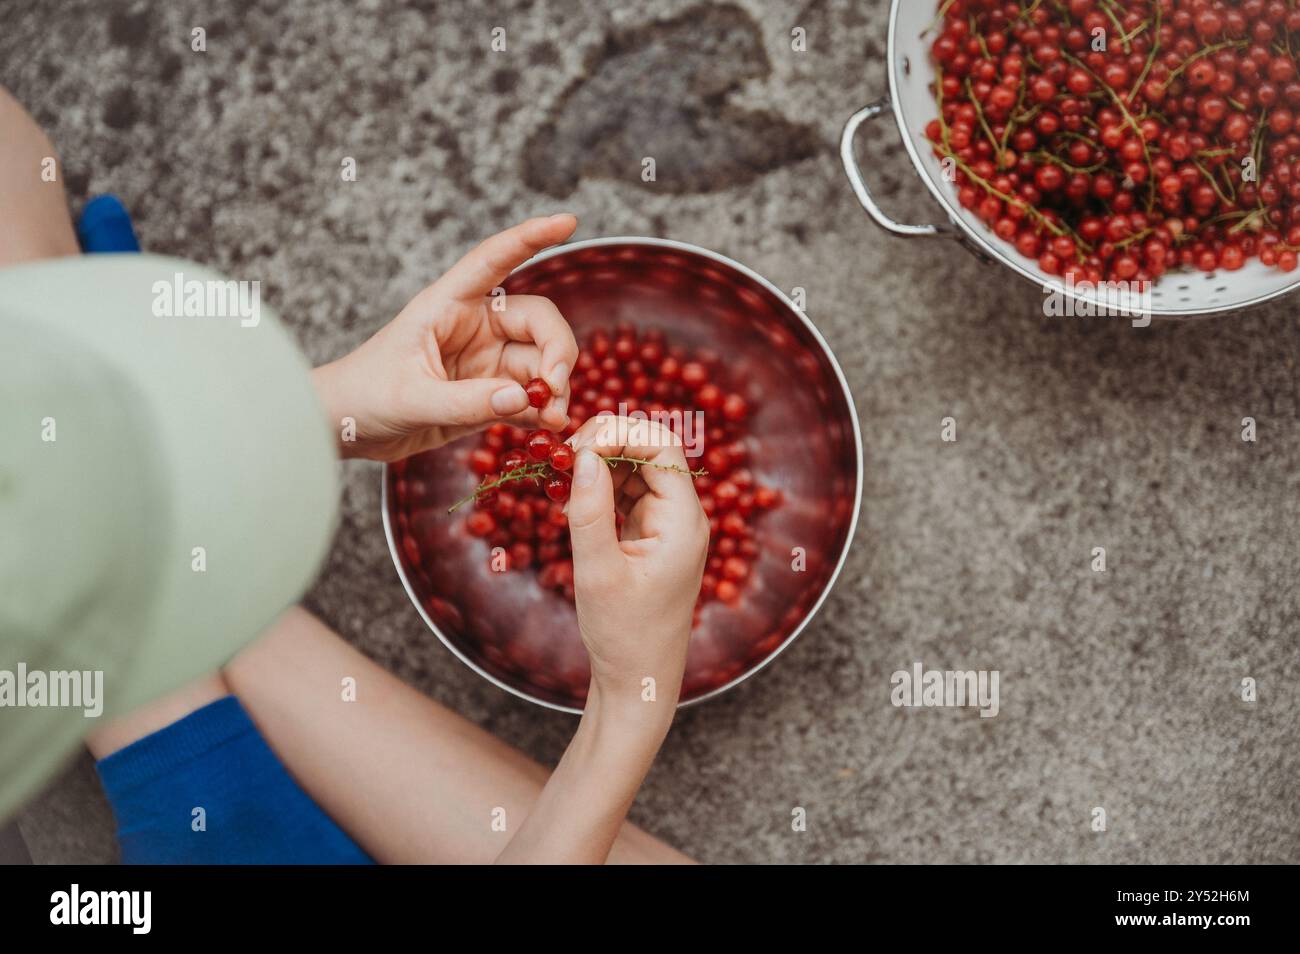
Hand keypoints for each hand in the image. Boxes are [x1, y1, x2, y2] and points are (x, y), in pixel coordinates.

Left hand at [312, 215, 579, 461]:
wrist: (344, 428)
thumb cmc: (363, 397)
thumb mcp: (411, 399)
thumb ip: (465, 402)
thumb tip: (523, 398)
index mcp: (447, 305)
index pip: (493, 259)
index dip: (530, 238)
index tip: (568, 222)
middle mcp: (474, 325)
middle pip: (538, 320)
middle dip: (556, 352)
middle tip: (553, 389)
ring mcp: (485, 360)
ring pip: (539, 362)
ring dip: (554, 389)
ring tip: (553, 419)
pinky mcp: (488, 393)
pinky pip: (528, 396)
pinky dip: (543, 410)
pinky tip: (546, 428)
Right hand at [564, 416, 709, 711]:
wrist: (640, 680)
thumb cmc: (623, 634)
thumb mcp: (598, 572)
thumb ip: (589, 511)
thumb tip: (583, 456)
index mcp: (684, 521)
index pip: (663, 446)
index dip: (620, 434)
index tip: (577, 449)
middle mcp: (684, 516)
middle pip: (653, 449)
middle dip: (609, 442)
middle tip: (565, 460)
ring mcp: (669, 524)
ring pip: (638, 467)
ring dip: (602, 463)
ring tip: (564, 479)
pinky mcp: (652, 534)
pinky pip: (629, 491)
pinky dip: (602, 486)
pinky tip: (574, 500)